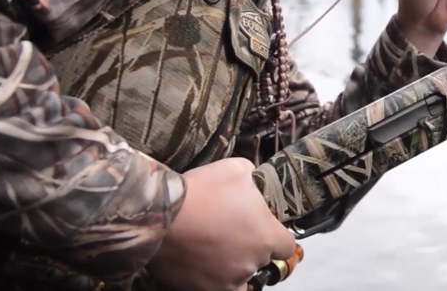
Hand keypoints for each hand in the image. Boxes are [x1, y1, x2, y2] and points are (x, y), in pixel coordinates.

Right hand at [147, 158, 295, 290]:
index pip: (286, 245)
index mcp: (266, 237)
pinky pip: (214, 286)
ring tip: (213, 248)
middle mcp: (251, 264)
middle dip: (249, 246)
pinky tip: (201, 263)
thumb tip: (254, 180)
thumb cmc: (202, 191)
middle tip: (229, 231)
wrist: (159, 215)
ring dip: (231, 265)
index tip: (263, 227)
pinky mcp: (200, 290)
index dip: (276, 236)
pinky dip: (211, 278)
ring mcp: (226, 281)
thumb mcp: (237, 169)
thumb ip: (254, 178)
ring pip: (238, 276)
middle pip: (260, 259)